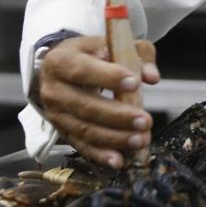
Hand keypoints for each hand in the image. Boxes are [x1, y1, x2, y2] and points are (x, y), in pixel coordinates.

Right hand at [36, 35, 160, 168]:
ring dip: (114, 138)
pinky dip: (100, 155)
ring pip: (84, 129)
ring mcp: (55, 114)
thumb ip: (137, 55)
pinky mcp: (62, 132)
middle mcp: (53, 89)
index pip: (83, 70)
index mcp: (61, 60)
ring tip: (140, 140)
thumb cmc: (93, 56)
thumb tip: (151, 77)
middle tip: (145, 121)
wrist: (64, 71)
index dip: (108, 78)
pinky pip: (81, 146)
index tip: (134, 84)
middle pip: (84, 105)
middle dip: (117, 116)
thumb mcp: (114, 45)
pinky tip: (119, 160)